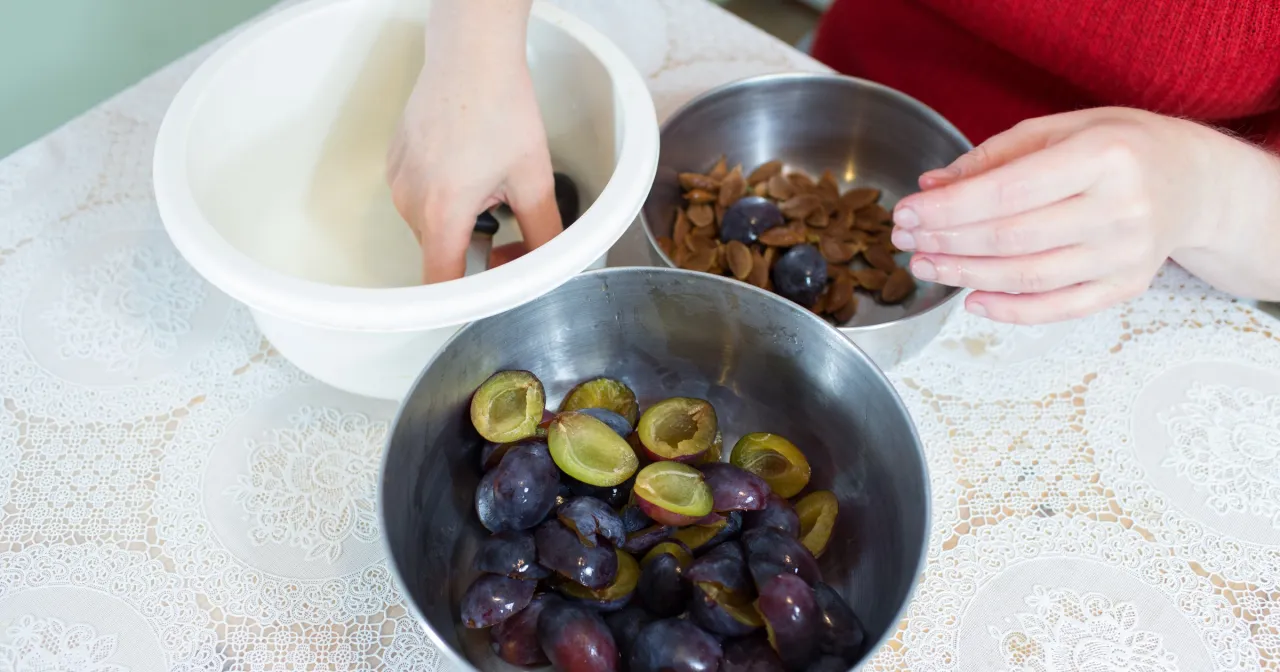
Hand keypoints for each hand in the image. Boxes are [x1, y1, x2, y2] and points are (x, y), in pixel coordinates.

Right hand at [386, 0, 559, 283]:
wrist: (470, 57)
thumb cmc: (498, 105)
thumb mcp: (533, 178)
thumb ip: (544, 233)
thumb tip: (550, 266)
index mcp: (443, 211)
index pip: (441, 285)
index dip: (465, 303)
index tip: (485, 303)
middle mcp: (411, 201)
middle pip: (442, 256)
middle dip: (479, 254)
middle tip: (515, 230)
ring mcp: (398, 182)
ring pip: (432, 228)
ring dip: (463, 223)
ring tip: (491, 185)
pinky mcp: (395, 166)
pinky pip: (420, 201)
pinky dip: (446, 199)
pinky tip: (470, 169)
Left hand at [890, 107, 1278, 323]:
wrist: (1192, 181)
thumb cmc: (1120, 147)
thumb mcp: (1059, 129)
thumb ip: (993, 158)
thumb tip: (931, 186)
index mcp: (1104, 156)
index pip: (1008, 192)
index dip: (948, 209)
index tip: (907, 212)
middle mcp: (1120, 208)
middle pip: (1011, 238)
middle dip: (946, 243)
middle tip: (905, 241)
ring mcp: (1126, 254)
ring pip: (1028, 277)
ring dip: (965, 276)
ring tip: (925, 266)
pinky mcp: (1126, 286)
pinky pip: (1058, 308)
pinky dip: (1009, 309)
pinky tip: (971, 298)